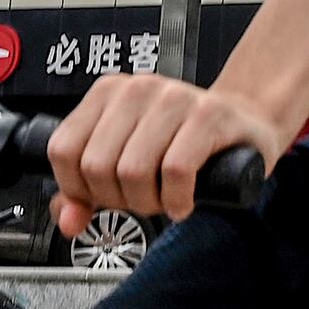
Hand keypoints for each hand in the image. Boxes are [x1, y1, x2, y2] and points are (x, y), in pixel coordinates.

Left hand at [44, 74, 285, 230]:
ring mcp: (176, 98)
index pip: (63, 149)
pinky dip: (177, 200)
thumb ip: (86, 192)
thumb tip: (68, 219)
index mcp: (108, 93)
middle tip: (141, 199)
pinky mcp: (210, 116)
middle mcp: (139, 89)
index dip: (78, 187)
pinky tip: (184, 201)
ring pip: (133, 171)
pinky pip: (175, 171)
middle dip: (118, 199)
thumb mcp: (125, 161)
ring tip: (165, 199)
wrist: (245, 124)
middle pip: (97, 166)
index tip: (101, 195)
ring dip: (149, 203)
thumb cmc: (182, 144)